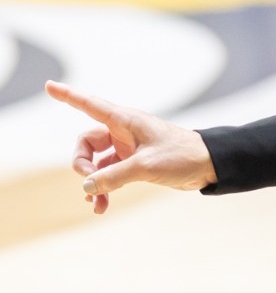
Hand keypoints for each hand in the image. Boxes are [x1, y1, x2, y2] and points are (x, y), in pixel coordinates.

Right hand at [46, 80, 217, 214]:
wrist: (211, 166)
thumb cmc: (183, 156)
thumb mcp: (146, 167)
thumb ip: (114, 176)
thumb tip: (87, 186)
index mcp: (125, 121)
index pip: (89, 105)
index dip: (68, 96)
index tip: (49, 86)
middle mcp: (124, 132)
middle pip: (86, 143)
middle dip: (82, 163)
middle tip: (89, 181)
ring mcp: (129, 149)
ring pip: (97, 164)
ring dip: (94, 182)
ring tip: (94, 201)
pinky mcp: (136, 164)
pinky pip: (111, 176)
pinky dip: (105, 189)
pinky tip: (101, 206)